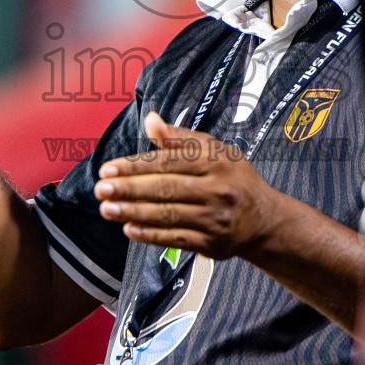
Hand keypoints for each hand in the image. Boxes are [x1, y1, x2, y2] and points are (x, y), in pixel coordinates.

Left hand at [95, 112, 280, 259]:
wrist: (263, 218)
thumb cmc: (231, 176)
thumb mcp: (213, 149)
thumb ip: (178, 137)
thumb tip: (149, 121)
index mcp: (216, 161)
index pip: (169, 162)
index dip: (136, 166)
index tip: (108, 169)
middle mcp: (218, 189)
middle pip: (166, 189)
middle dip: (129, 189)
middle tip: (100, 189)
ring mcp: (216, 219)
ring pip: (168, 215)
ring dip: (134, 212)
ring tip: (107, 209)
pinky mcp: (212, 243)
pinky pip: (177, 239)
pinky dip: (151, 235)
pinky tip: (129, 229)